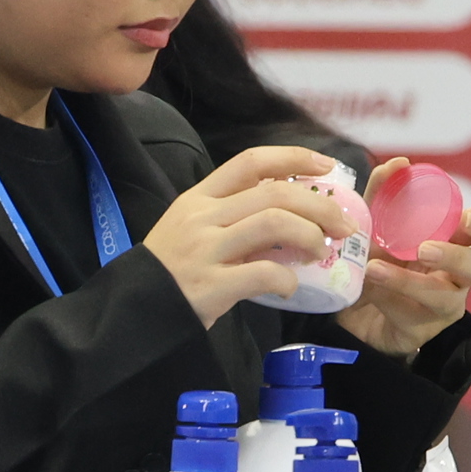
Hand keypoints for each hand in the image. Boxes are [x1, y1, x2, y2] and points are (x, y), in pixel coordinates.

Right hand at [142, 144, 365, 326]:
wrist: (127, 313)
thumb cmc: (167, 273)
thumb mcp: (191, 231)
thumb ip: (231, 219)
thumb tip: (289, 216)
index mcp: (197, 198)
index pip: (251, 162)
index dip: (293, 158)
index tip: (326, 166)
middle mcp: (201, 217)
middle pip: (274, 193)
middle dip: (319, 205)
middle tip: (342, 224)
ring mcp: (204, 250)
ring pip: (273, 223)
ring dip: (309, 235)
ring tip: (320, 251)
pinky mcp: (210, 286)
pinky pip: (263, 273)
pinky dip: (287, 279)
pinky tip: (289, 288)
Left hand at [336, 157, 470, 359]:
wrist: (350, 309)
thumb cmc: (376, 260)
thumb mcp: (374, 224)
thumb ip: (384, 192)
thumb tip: (399, 162)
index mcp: (454, 242)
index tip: (465, 219)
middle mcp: (456, 274)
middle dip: (460, 257)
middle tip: (427, 249)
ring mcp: (444, 305)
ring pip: (446, 296)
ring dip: (412, 280)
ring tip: (377, 267)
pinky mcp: (423, 329)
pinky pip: (413, 312)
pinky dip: (389, 294)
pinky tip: (369, 283)